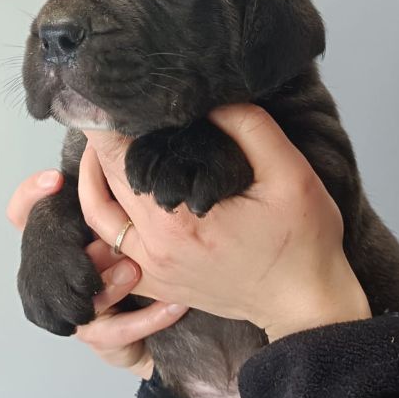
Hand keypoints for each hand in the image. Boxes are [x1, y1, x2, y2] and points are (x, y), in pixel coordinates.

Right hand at [7, 170, 188, 377]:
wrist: (160, 325)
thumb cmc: (145, 259)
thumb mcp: (137, 221)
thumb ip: (123, 195)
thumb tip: (125, 159)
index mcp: (61, 241)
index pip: (24, 214)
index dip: (30, 197)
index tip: (53, 180)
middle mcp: (58, 276)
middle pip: (47, 259)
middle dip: (77, 250)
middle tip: (106, 241)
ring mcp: (74, 309)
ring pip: (79, 298)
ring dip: (108, 284)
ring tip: (134, 271)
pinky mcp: (100, 338)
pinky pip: (116, 331)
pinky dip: (147, 317)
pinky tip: (174, 304)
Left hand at [80, 105, 369, 341]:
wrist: (305, 303)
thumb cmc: (303, 241)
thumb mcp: (290, 175)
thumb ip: (249, 128)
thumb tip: (209, 100)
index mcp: (177, 219)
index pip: (118, 158)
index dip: (106, 123)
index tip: (106, 94)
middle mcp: (153, 248)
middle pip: (102, 185)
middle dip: (100, 143)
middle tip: (109, 109)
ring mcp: (151, 271)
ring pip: (97, 218)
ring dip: (93, 181)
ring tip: (105, 147)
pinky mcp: (158, 285)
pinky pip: (110, 254)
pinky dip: (102, 225)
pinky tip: (114, 200)